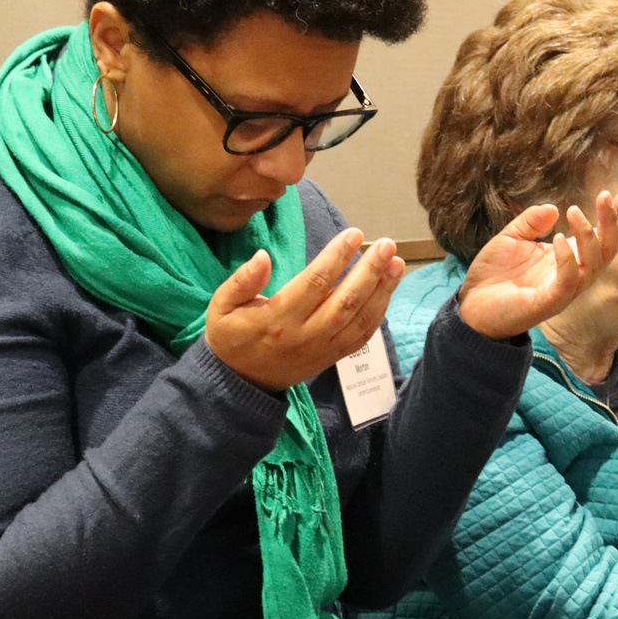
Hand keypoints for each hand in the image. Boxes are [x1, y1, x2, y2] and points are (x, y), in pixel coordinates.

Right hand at [204, 228, 403, 391]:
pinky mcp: (332, 358)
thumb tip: (263, 256)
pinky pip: (362, 337)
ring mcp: (322, 349)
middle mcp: (305, 335)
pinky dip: (379, 313)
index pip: (315, 283)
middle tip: (386, 245)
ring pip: (360, 320)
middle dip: (370, 271)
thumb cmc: (231, 337)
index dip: (337, 257)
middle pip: (346, 301)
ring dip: (382, 291)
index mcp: (277, 319)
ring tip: (396, 263)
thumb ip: (241, 281)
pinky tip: (388, 290)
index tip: (354, 234)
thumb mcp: (221, 307)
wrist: (240, 384)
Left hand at [456, 192, 617, 339]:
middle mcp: (572, 275)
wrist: (471, 304)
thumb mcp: (511, 238)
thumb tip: (554, 208)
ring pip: (593, 266)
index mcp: (567, 259)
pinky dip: (567, 259)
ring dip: (588, 236)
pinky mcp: (548, 303)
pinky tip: (558, 237)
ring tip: (574, 211)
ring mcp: (563, 291)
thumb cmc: (494, 274)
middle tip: (605, 196)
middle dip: (611, 223)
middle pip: (607, 252)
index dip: (614, 219)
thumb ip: (531, 222)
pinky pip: (568, 281)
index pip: (601, 240)